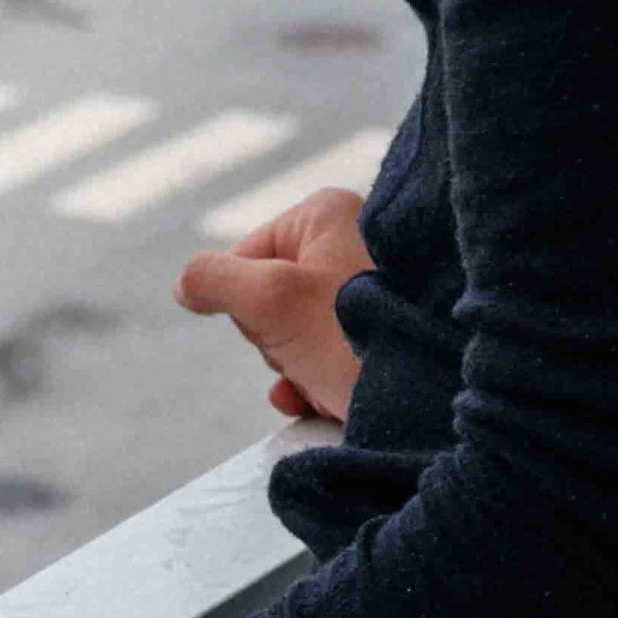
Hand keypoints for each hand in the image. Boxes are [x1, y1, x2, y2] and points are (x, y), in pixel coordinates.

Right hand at [173, 183, 370, 424]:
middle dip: (274, 340)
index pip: (245, 255)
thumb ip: (213, 279)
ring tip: (323, 381)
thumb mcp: (268, 299)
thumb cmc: (353, 340)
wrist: (430, 402)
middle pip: (270, 295)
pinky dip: (314, 384)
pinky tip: (319, 402)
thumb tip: (186, 284)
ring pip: (295, 333)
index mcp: (327, 215)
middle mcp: (354, 245)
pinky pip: (327, 357)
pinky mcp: (383, 338)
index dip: (244, 299)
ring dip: (293, 368)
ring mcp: (371, 294)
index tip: (272, 321)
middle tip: (304, 352)